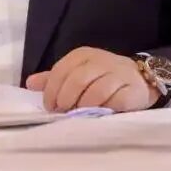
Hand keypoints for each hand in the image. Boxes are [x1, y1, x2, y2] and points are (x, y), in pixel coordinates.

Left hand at [26, 47, 159, 112]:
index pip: (61, 70)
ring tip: (80, 115)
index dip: (52, 90)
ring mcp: (118, 75)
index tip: (50, 106)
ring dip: (84, 107)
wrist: (141, 78)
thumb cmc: (102, 77)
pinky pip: (115, 102)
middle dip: (66, 100)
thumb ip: (54, 79)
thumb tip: (30, 83)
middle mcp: (101, 61)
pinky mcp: (133, 90)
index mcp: (83, 55)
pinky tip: (99, 115)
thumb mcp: (77, 73)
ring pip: (95, 92)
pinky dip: (104, 110)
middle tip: (63, 112)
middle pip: (77, 80)